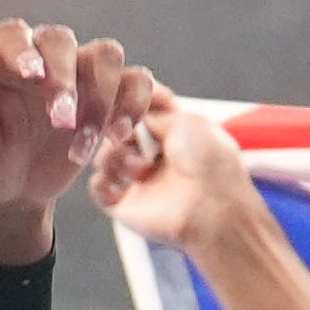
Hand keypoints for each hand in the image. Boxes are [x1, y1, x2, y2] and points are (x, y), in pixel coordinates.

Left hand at [0, 18, 160, 263]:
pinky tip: (117, 135)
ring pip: (106, 55)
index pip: (12, 34)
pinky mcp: (108, 96)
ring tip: (82, 144)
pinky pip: (136, 82)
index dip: (23, 49)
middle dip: (65, 79)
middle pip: (61, 41)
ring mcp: (78, 73)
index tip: (31, 75)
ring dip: (101, 97)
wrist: (10, 192)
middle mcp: (40, 56)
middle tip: (61, 121)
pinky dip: (134, 104)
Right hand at [90, 95, 275, 264]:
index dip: (131, 105)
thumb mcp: (187, 121)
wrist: (211, 208)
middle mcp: (154, 156)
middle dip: (119, 129)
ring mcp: (138, 180)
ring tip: (140, 169)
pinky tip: (125, 184)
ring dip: (116, 156)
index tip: (128, 102)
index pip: (141, 112)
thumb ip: (154, 112)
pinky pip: (98, 186)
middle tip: (128, 134)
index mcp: (173, 134)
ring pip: (103, 155)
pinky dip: (104, 181)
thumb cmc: (210, 164)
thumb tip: (132, 114)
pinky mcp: (124, 204)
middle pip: (117, 130)